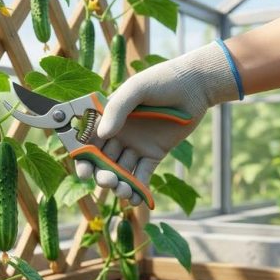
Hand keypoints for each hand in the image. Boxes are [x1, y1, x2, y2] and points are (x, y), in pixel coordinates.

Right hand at [75, 42, 240, 205]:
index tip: (83, 171)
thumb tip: (102, 134)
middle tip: (107, 181)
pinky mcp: (153, 154)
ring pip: (121, 170)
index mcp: (107, 118)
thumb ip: (117, 109)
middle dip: (102, 174)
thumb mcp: (136, 89)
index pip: (88, 141)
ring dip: (119, 184)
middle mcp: (118, 134)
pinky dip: (138, 188)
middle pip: (103, 160)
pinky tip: (136, 199)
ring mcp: (135, 146)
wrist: (195, 86)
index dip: (83, 158)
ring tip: (123, 192)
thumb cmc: (162, 80)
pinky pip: (142, 175)